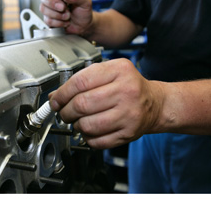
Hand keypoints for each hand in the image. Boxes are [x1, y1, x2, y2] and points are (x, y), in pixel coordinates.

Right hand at [39, 0, 93, 35]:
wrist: (83, 25)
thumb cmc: (83, 11)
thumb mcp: (85, 1)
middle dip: (53, 3)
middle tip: (63, 7)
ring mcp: (49, 8)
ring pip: (44, 8)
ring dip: (57, 14)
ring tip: (68, 16)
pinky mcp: (48, 18)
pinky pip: (47, 20)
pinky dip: (58, 22)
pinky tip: (65, 22)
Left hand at [49, 59, 163, 148]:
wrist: (154, 104)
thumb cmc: (129, 86)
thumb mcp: (110, 72)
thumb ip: (83, 79)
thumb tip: (56, 96)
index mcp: (120, 71)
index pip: (80, 82)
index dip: (62, 93)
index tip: (55, 100)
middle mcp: (126, 91)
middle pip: (82, 104)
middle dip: (66, 111)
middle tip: (64, 112)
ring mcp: (129, 114)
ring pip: (88, 124)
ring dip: (75, 125)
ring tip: (77, 121)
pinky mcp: (129, 133)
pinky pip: (98, 140)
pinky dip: (87, 137)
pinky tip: (89, 130)